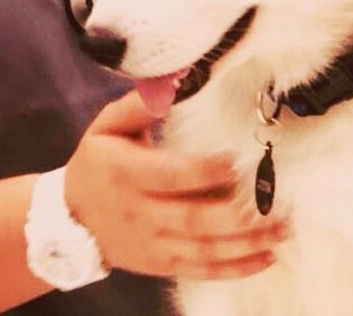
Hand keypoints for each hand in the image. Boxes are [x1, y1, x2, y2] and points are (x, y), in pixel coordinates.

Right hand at [64, 91, 286, 279]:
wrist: (70, 219)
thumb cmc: (97, 162)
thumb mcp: (106, 126)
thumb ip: (138, 104)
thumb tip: (172, 81)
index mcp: (126, 174)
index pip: (171, 175)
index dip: (204, 170)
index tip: (237, 160)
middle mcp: (141, 214)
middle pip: (194, 219)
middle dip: (238, 214)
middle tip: (275, 202)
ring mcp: (152, 244)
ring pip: (203, 249)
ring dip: (247, 243)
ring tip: (282, 229)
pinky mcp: (161, 265)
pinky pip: (201, 270)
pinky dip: (235, 268)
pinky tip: (266, 257)